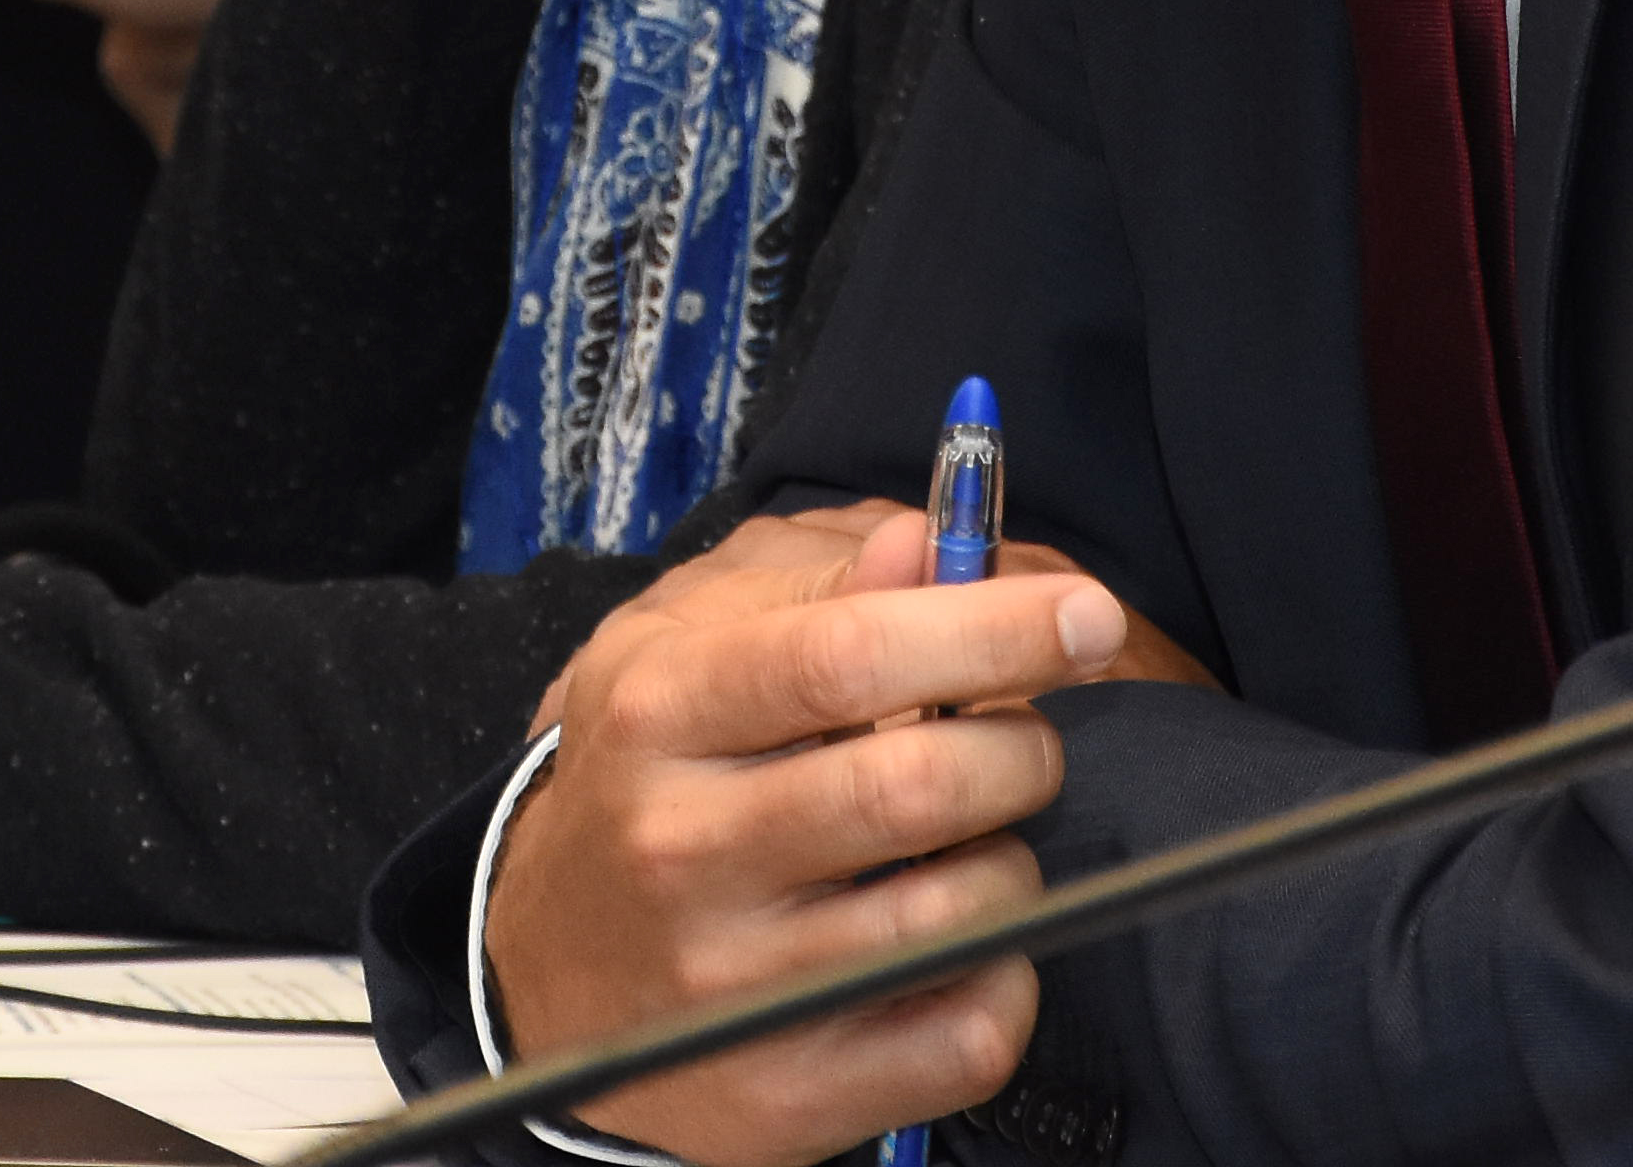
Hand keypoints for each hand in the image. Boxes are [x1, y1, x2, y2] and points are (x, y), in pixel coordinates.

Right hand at [483, 508, 1152, 1166]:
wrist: (549, 975)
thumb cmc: (647, 785)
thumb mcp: (683, 649)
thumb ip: (814, 586)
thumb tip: (929, 543)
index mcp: (660, 710)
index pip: (847, 654)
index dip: (990, 628)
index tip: (1083, 616)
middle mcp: (684, 846)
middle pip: (920, 785)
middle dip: (1022, 749)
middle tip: (1018, 742)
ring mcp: (738, 981)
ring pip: (965, 909)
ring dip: (1012, 860)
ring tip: (969, 842)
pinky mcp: (791, 1088)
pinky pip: (971, 1029)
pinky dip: (1008, 976)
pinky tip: (959, 940)